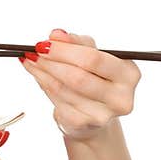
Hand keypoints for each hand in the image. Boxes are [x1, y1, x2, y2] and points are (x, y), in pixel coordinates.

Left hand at [20, 28, 140, 140]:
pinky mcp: (83, 125)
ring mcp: (102, 115)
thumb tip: (56, 35)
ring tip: (31, 61)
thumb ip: (77, 42)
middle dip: (51, 62)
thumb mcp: (92, 55)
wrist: (94, 114)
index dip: (65, 51)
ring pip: (63, 89)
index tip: (45, 43)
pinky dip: (44, 86)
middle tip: (34, 52)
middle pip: (78, 77)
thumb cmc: (95, 78)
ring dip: (42, 73)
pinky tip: (39, 76)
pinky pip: (57, 102)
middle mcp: (121, 97)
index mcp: (129, 74)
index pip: (94, 59)